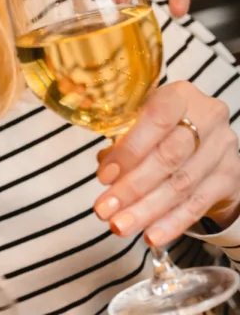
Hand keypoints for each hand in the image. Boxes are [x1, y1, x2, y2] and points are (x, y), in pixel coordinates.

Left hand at [92, 81, 239, 245]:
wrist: (206, 143)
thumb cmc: (161, 128)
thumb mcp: (141, 123)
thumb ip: (122, 142)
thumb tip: (105, 172)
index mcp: (180, 95)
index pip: (156, 119)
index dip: (129, 150)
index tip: (103, 177)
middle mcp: (208, 117)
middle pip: (168, 158)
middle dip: (132, 188)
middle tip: (104, 210)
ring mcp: (224, 148)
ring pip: (181, 185)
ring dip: (146, 210)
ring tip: (120, 226)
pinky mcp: (232, 176)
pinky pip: (198, 204)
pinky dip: (172, 222)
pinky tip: (151, 235)